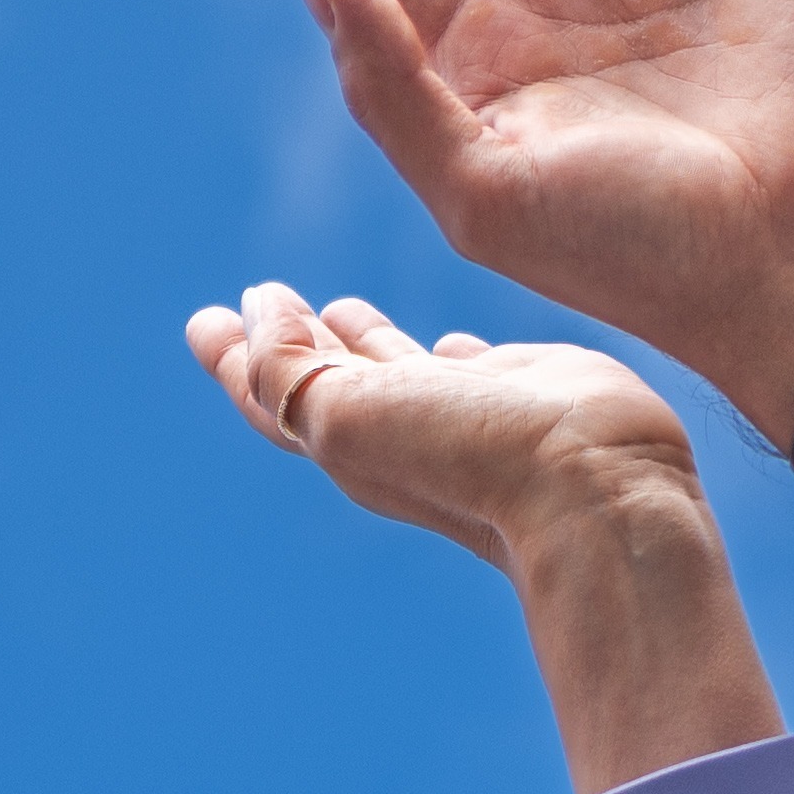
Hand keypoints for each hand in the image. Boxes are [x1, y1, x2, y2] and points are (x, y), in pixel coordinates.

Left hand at [188, 281, 707, 573]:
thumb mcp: (347, 413)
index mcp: (343, 441)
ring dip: (365, 337)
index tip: (203, 322)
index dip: (234, 358)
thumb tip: (255, 308)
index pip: (272, 394)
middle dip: (289, 339)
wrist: (590, 493)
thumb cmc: (466, 458)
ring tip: (338, 305)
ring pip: (397, 365)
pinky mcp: (522, 389)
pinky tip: (451, 344)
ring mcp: (460, 411)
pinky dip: (450, 352)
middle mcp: (397, 429)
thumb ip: (290, 362)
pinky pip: (472, 366)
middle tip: (256, 300)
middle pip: (325, 376)